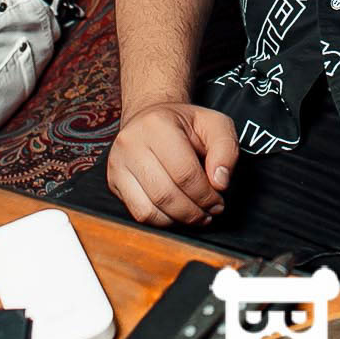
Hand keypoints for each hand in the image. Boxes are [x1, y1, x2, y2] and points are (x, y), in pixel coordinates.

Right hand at [107, 102, 237, 226]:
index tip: (218, 201)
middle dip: (194, 211)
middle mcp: (131, 143)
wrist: (152, 117)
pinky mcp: (113, 180)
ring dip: (178, 219)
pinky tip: (176, 213)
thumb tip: (220, 182)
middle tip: (210, 212)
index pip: (184, 173)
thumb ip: (225, 150)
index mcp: (157, 124)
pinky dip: (161, 221)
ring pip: (149, 209)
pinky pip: (138, 213)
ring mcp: (118, 163)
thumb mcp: (215, 124)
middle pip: (166, 194)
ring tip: (195, 214)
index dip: (206, 195)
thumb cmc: (184, 123)